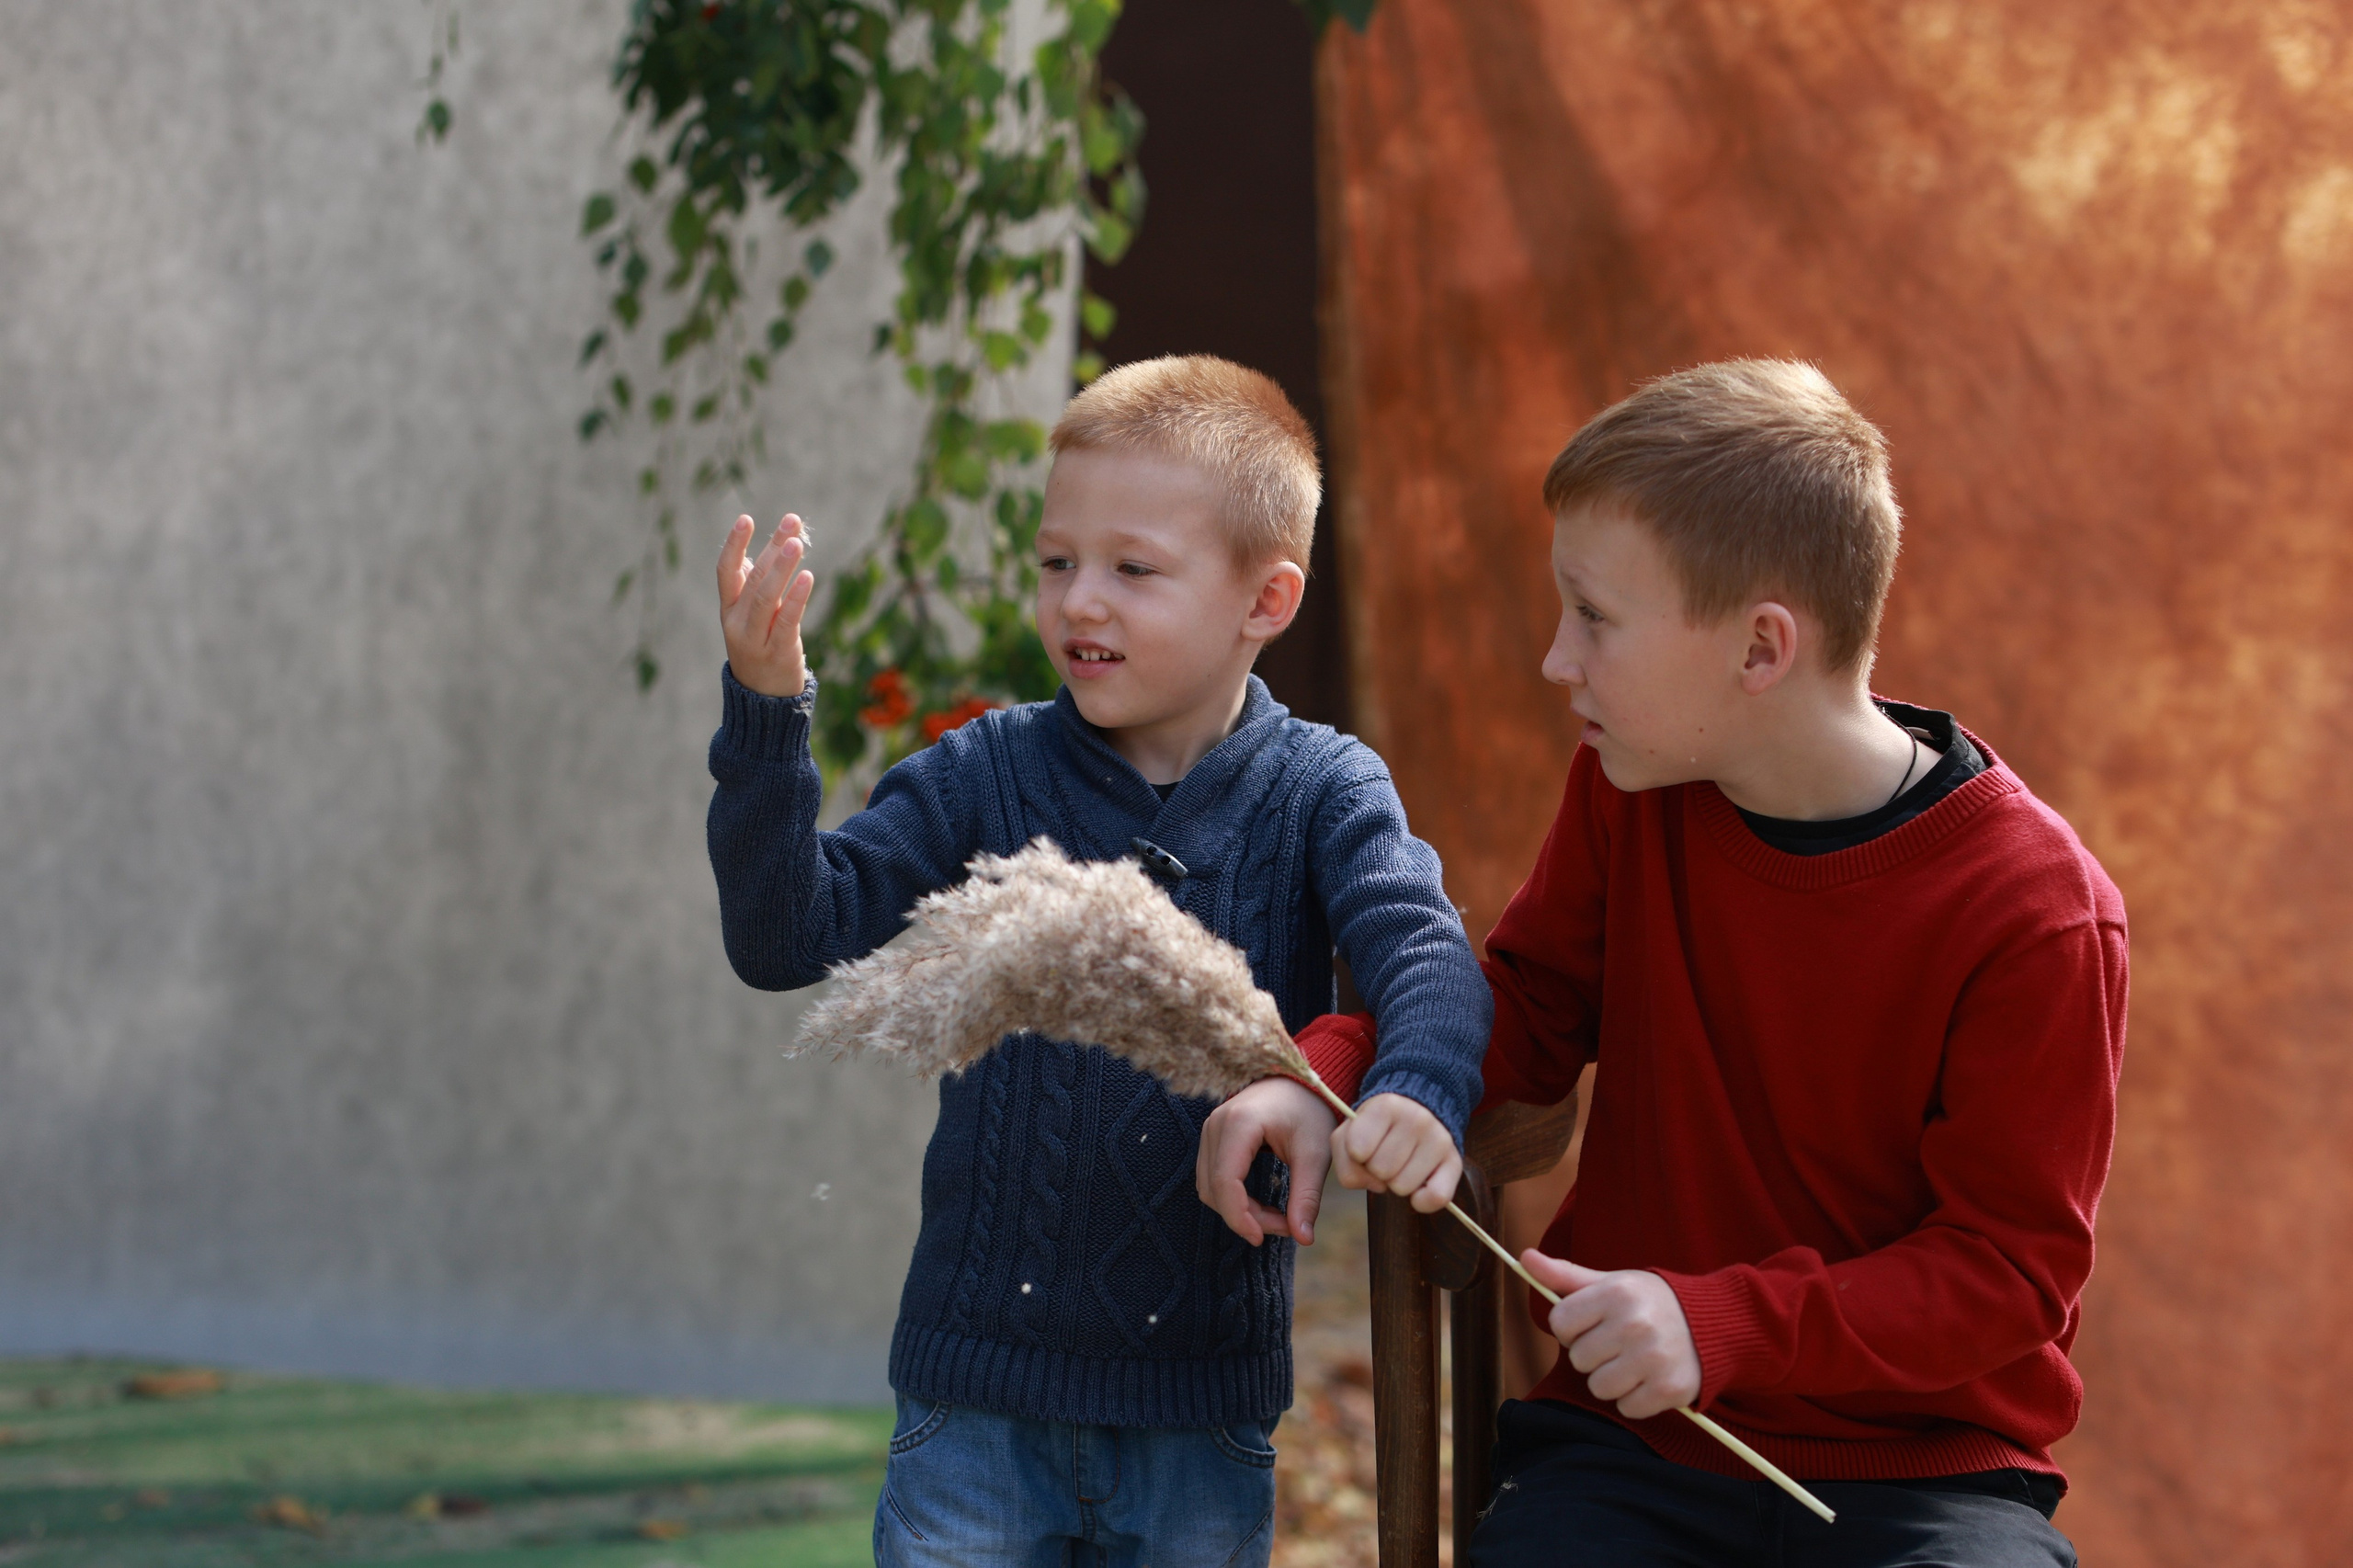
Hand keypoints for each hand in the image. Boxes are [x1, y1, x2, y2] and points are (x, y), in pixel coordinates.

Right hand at [718, 513, 814, 696]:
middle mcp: (737, 623)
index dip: (734, 544)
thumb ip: (753, 589)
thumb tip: (761, 551)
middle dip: (772, 547)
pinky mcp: (778, 652)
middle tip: (791, 522)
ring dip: (782, 567)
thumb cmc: (760, 650)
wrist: (763, 702)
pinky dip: (796, 597)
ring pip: (766, 596)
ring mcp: (755, 639)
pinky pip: (786, 620)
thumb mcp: (750, 620)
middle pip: (753, 578)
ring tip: (796, 542)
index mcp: (728, 610)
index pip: (726, 571)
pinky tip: (807, 577)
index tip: (746, 518)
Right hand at [1197, 1077, 1335, 1246]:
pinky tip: (1260, 1204)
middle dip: (1246, 1217)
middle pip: (1215, 1189)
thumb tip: (1303, 1238)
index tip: (1263, 1239)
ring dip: (1238, 1210)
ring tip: (1277, 1217)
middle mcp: (1216, 1124)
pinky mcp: (1213, 1137)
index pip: (1226, 1182)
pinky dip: (1233, 1198)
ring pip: (1209, 1186)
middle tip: (1285, 1226)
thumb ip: (1307, 1196)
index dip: (1240, 1218)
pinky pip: (1212, 1177)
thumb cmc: (1309, 1110)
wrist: (1299, 1080)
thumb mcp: (1315, 1153)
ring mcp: (1210, 1129)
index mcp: (1240, 1124)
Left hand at [1331, 1093, 1461, 1213]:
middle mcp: (1416, 1118)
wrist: (1417, 1112)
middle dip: (1377, 1170)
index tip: (1365, 1143)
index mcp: (1386, 1106)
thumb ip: (1347, 1163)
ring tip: (1402, 1163)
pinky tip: (1418, 1187)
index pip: (1356, 1150)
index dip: (1356, 1156)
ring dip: (1396, 1183)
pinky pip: (1436, 1197)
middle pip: (1380, 1171)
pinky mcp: (1454, 1161)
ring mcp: (1439, 1139)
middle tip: (1386, 1154)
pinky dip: (1422, 1202)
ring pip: (1402, 1187)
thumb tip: (1378, 1185)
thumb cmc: (1377, 1129)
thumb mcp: (1350, 1134)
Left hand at [1523, 1252, 1700, 1419]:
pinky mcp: (1669, 1390)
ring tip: (1635, 1361)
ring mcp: (1653, 1359)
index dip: (1572, 1328)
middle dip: (1594, 1355)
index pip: (1560, 1323)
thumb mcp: (1612, 1283)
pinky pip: (1627, 1408)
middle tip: (1620, 1343)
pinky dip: (1636, 1399)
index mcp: (1616, 1293)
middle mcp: (1634, 1324)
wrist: (1714, 1326)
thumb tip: (1524, 1258)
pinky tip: (1651, 1378)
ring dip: (1612, 1380)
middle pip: (1578, 1359)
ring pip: (1598, 1387)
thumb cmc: (1650, 1303)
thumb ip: (1565, 1275)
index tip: (1594, 1324)